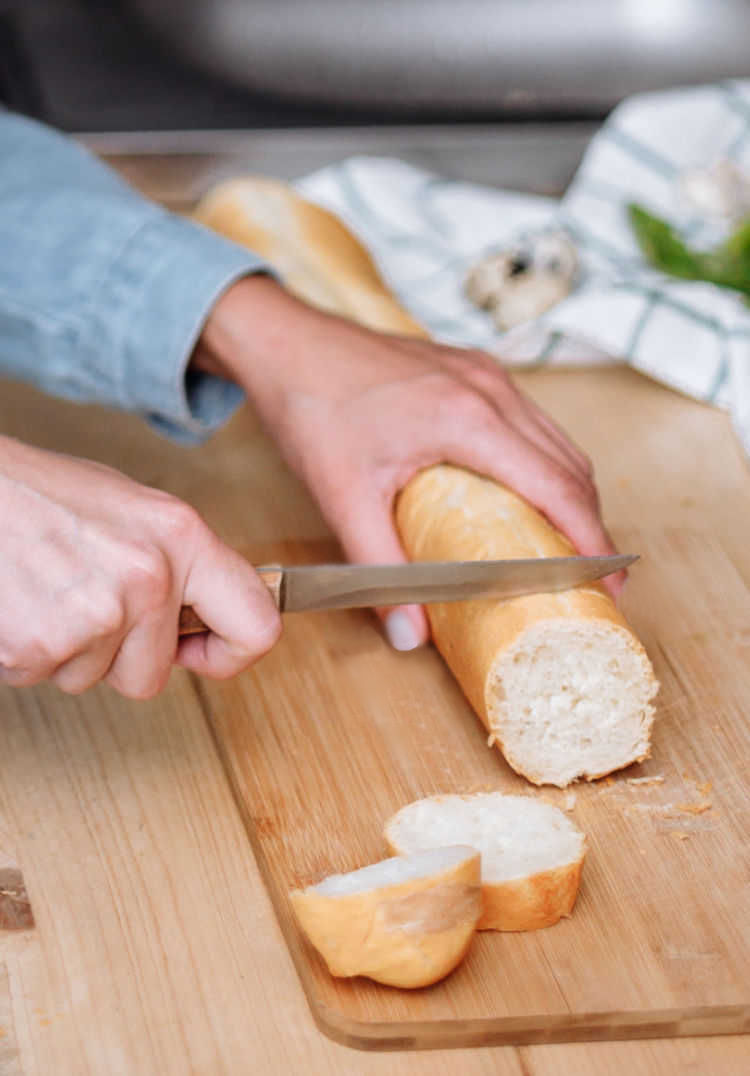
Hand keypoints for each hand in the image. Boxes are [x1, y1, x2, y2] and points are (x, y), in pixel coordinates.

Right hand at [0, 436, 280, 696]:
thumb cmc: (38, 493)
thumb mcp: (133, 511)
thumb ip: (177, 564)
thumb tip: (205, 614)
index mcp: (182, 537)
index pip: (258, 625)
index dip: (230, 654)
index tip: (199, 652)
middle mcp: (150, 576)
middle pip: (152, 676)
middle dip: (117, 657)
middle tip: (84, 603)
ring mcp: (97, 613)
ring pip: (93, 680)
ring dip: (68, 650)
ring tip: (47, 590)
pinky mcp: (43, 643)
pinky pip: (44, 677)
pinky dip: (28, 652)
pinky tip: (20, 603)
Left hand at [197, 277, 622, 650]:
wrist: (288, 343)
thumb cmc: (313, 408)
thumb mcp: (343, 497)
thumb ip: (380, 569)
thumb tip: (409, 634)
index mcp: (469, 418)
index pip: (557, 486)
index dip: (591, 539)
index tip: (607, 582)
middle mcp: (491, 390)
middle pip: (571, 464)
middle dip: (591, 523)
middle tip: (592, 577)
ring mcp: (487, 374)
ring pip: (558, 440)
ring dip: (572, 493)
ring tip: (569, 544)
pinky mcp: (474, 371)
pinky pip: (533, 422)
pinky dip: (547, 463)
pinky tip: (530, 495)